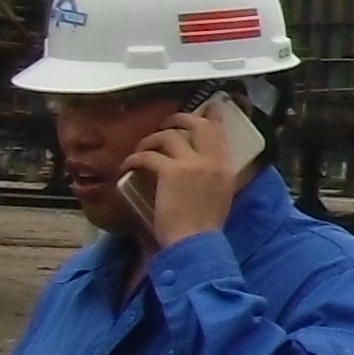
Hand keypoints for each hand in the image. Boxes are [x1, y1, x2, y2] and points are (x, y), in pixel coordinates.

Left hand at [119, 119, 239, 249]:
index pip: (220, 133)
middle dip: (178, 119)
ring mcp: (191, 164)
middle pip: (197, 125)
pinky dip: (134, 159)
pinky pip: (148, 155)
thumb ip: (212, 178)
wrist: (196, 245)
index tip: (207, 109)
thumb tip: (197, 169)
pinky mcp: (170, 171)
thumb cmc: (204, 230)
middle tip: (166, 124)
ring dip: (151, 140)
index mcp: (225, 168)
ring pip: (169, 136)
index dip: (212, 117)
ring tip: (142, 149)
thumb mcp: (219, 198)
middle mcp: (211, 160)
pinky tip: (128, 166)